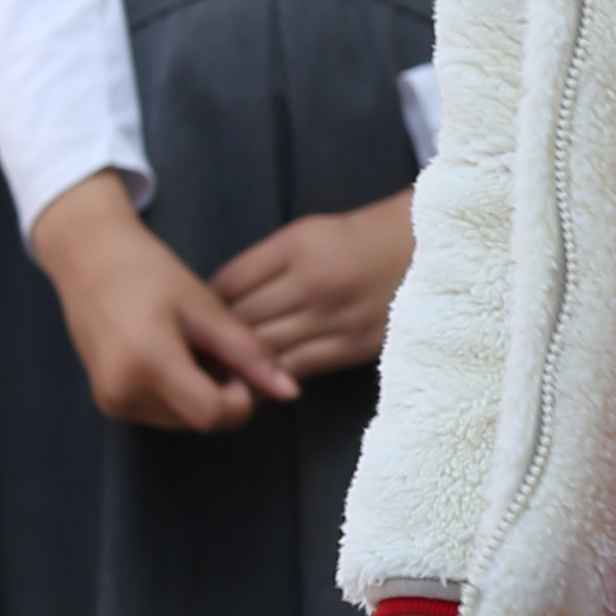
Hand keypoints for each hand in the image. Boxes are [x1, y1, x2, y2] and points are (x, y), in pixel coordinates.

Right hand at [24, 173, 294, 430]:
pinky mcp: (108, 402)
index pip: (214, 414)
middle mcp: (124, 391)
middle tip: (218, 349)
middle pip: (200, 421)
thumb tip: (291, 392)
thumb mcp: (204, 307)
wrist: (88, 259)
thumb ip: (249, 352)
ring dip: (200, 395)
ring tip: (192, 348)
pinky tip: (172, 355)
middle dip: (222, 395)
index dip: (241, 397)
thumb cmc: (148, 272)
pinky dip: (177, 393)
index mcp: (149, 363)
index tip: (242, 363)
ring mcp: (112, 401)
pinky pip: (160, 413)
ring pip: (182, 421)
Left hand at [213, 190, 415, 379]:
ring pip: (266, 347)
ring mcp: (335, 315)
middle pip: (243, 318)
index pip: (230, 282)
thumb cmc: (355, 241)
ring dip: (239, 363)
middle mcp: (314, 280)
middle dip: (214, 339)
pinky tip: (257, 381)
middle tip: (194, 355)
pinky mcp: (354, 345)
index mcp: (296, 245)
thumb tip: (218, 302)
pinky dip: (272, 376)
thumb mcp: (306, 233)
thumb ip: (264, 265)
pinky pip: (297, 368)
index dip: (206, 306)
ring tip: (217, 373)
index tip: (193, 320)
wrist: (421, 249)